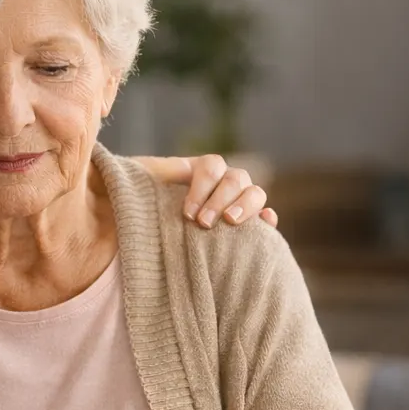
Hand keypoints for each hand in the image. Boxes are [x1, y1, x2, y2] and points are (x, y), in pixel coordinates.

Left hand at [137, 154, 278, 228]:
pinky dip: (268, 218)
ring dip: (247, 205)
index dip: (202, 186)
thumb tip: (152, 163)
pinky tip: (265, 224)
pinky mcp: (248, 227)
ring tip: (231, 222)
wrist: (140, 245)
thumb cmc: (141, 212)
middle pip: (236, 178)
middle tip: (203, 223)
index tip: (187, 213)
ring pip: (255, 193)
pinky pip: (266, 218)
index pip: (212, 166)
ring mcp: (238, 204)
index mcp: (200, 172)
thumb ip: (151, 173)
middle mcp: (222, 185)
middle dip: (220, 199)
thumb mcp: (141, 189)